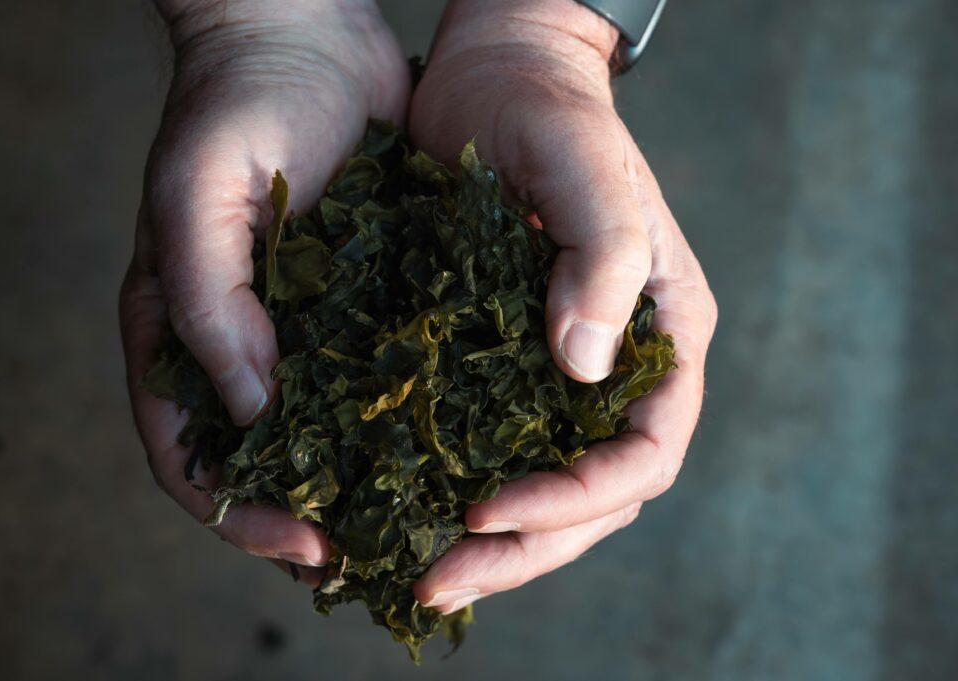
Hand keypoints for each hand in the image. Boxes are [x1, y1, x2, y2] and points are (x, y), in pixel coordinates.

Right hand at [119, 0, 409, 574]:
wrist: (306, 35)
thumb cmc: (236, 104)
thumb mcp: (197, 195)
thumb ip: (205, 304)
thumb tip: (246, 413)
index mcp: (179, 335)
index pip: (191, 458)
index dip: (242, 515)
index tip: (311, 543)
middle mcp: (239, 345)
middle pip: (262, 468)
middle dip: (308, 521)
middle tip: (374, 562)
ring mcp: (302, 329)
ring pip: (324, 436)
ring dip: (363, 486)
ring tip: (420, 526)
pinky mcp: (360, 303)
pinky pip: (376, 379)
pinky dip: (403, 421)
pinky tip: (454, 447)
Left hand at [409, 0, 717, 612]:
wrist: (497, 73)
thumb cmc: (548, 111)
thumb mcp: (586, 169)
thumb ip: (603, 259)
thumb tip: (581, 367)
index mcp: (660, 333)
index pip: (642, 452)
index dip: (574, 498)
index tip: (488, 510)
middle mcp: (618, 365)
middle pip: (593, 494)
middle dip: (522, 548)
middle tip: (438, 580)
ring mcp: (561, 367)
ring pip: (542, 483)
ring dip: (488, 542)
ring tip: (419, 574)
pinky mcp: (503, 359)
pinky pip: (492, 445)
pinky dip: (455, 487)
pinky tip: (401, 509)